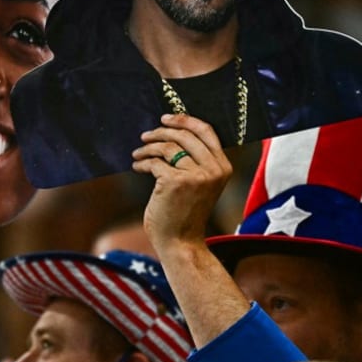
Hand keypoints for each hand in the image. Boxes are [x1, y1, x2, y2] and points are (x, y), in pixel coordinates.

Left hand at [133, 113, 231, 249]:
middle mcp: (213, 169)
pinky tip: (137, 166)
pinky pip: (155, 162)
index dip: (184, 120)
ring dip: (148, 147)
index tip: (166, 119)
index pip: (206, 131)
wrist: (181, 242)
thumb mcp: (201, 183)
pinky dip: (142, 162)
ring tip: (138, 153)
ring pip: (168, 147)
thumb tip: (173, 131)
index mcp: (223, 167)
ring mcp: (195, 175)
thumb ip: (197, 160)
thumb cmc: (186, 213)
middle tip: (146, 136)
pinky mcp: (175, 182)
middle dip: (161, 132)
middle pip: (184, 135)